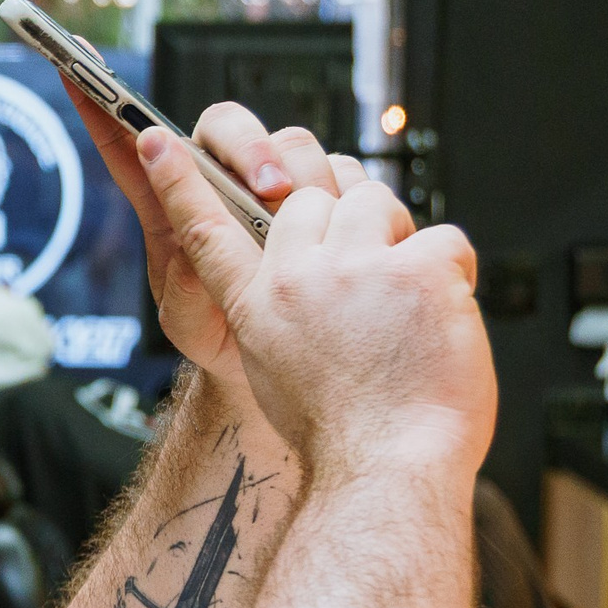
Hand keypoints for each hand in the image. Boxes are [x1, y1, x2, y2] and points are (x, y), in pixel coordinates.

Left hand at [65, 92, 362, 392]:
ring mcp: (270, 183)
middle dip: (250, 149)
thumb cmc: (217, 330)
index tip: (74, 64)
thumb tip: (193, 245)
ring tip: (303, 221)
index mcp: (169, 202)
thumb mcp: (188, 319)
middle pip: (227, 125)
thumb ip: (183, 283)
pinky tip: (341, 228)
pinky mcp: (320, 194)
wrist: (275, 356)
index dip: (98, 103)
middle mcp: (218, 179)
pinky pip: (341, 171)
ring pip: (291, 142)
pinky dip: (342, 195)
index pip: (125, 142)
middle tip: (269, 190)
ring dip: (300, 175)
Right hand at [130, 124, 494, 476]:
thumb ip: (285, 308)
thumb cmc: (344, 432)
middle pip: (312, 196)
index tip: (154, 139)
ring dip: (397, 240)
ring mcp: (356, 270)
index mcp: (254, 306)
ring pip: (375, 200)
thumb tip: (312, 268)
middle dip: (344, 221)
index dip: (177, 180)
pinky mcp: (415, 270)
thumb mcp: (277, 369)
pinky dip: (454, 273)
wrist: (389, 468)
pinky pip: (442, 236)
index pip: (202, 229)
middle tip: (369, 279)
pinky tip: (443, 316)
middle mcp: (296, 280)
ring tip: (405, 303)